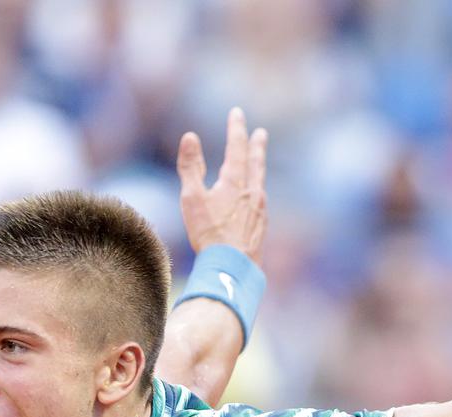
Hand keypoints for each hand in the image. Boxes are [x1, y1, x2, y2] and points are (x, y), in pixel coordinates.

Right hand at [177, 107, 268, 264]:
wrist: (234, 267)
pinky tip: (256, 197)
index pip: (237, 147)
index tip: (237, 113)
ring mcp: (260, 210)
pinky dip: (257, 190)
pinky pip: (260, 201)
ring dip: (258, 167)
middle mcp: (252, 192)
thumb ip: (190, 167)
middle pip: (255, 162)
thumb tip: (190, 136)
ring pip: (260, 181)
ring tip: (258, 162)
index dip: (236, 129)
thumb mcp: (192, 198)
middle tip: (261, 133)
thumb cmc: (209, 233)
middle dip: (256, 145)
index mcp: (235, 181)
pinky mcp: (261, 226)